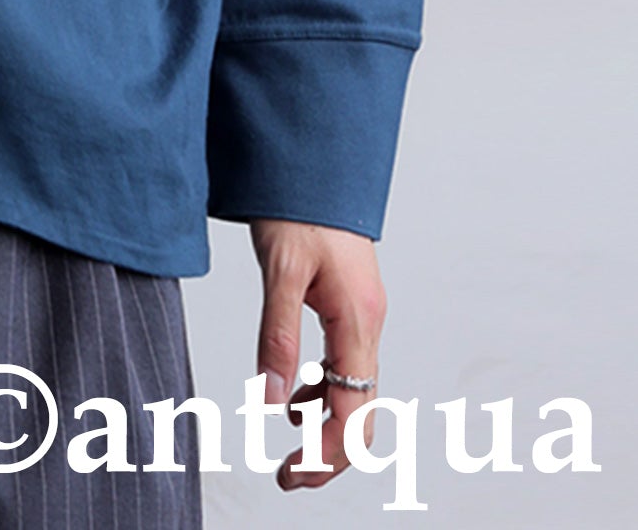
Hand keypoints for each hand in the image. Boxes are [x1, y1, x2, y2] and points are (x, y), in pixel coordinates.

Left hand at [249, 218, 385, 491]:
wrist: (313, 160)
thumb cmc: (299, 207)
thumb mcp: (281, 271)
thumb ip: (277, 335)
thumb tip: (270, 402)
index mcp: (358, 319)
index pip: (353, 409)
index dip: (327, 453)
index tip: (292, 476)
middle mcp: (367, 322)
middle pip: (361, 408)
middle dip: (330, 451)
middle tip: (288, 478)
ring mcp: (360, 314)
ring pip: (353, 388)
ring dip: (325, 423)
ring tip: (289, 444)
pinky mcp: (346, 304)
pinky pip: (343, 363)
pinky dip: (320, 389)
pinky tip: (292, 396)